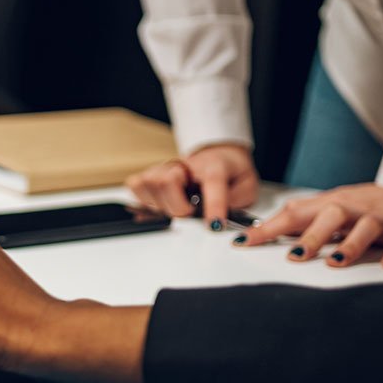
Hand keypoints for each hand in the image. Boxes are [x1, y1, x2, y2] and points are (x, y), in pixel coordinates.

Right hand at [126, 143, 258, 228]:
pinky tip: (159, 205)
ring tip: (175, 209)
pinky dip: (144, 199)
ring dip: (160, 204)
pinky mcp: (150, 174)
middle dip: (177, 207)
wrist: (217, 156)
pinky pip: (136, 185)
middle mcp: (185, 165)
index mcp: (214, 165)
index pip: (212, 181)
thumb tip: (217, 218)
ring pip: (149, 183)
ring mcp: (165, 168)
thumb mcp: (246, 185)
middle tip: (189, 215)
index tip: (213, 225)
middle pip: (167, 181)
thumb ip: (236, 201)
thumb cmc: (229, 173)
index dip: (213, 206)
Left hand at [233, 183, 382, 267]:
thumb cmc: (366, 207)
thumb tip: (260, 228)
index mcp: (332, 204)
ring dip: (351, 243)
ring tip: (336, 261)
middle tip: (295, 256)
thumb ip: (300, 218)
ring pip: (367, 225)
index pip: (295, 214)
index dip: (269, 229)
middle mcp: (356, 207)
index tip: (244, 243)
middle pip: (332, 215)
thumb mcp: (331, 208)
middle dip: (313, 235)